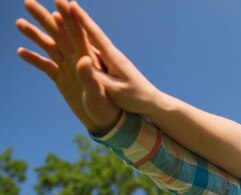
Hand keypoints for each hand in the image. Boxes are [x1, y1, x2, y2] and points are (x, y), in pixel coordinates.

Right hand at [16, 0, 119, 133]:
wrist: (115, 120)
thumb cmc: (119, 105)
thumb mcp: (107, 91)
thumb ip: (92, 76)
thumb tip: (84, 59)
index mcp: (98, 59)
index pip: (83, 34)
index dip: (72, 17)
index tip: (62, 1)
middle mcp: (83, 59)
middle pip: (63, 34)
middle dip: (47, 18)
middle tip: (28, 1)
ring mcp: (73, 69)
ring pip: (52, 47)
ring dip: (37, 35)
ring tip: (19, 22)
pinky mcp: (66, 80)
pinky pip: (49, 67)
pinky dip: (36, 60)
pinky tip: (21, 51)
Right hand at [68, 1, 163, 117]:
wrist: (151, 104)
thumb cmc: (136, 98)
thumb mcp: (116, 90)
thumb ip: (98, 76)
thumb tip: (82, 63)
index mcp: (113, 58)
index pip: (94, 34)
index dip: (82, 19)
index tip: (69, 4)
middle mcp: (110, 55)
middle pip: (86, 33)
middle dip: (72, 18)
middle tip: (59, 1)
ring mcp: (108, 62)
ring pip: (85, 43)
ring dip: (70, 30)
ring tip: (54, 17)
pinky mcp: (107, 70)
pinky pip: (87, 56)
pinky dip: (75, 47)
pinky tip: (67, 42)